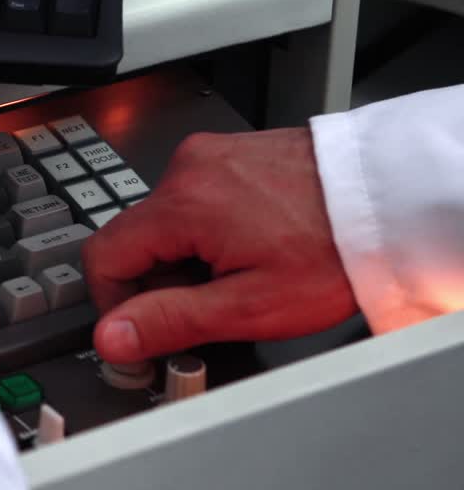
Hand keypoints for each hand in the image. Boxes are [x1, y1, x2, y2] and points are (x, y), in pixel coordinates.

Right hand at [83, 128, 357, 362]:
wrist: (388, 202)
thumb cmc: (334, 250)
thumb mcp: (249, 306)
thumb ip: (170, 320)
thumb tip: (112, 336)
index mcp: (182, 203)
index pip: (102, 257)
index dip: (115, 303)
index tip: (142, 328)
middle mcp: (187, 167)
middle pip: (134, 237)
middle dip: (158, 279)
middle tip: (209, 306)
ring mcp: (209, 155)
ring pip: (164, 220)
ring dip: (184, 255)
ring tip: (240, 274)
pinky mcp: (230, 153)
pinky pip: (193, 198)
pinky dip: (206, 230)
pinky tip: (249, 247)